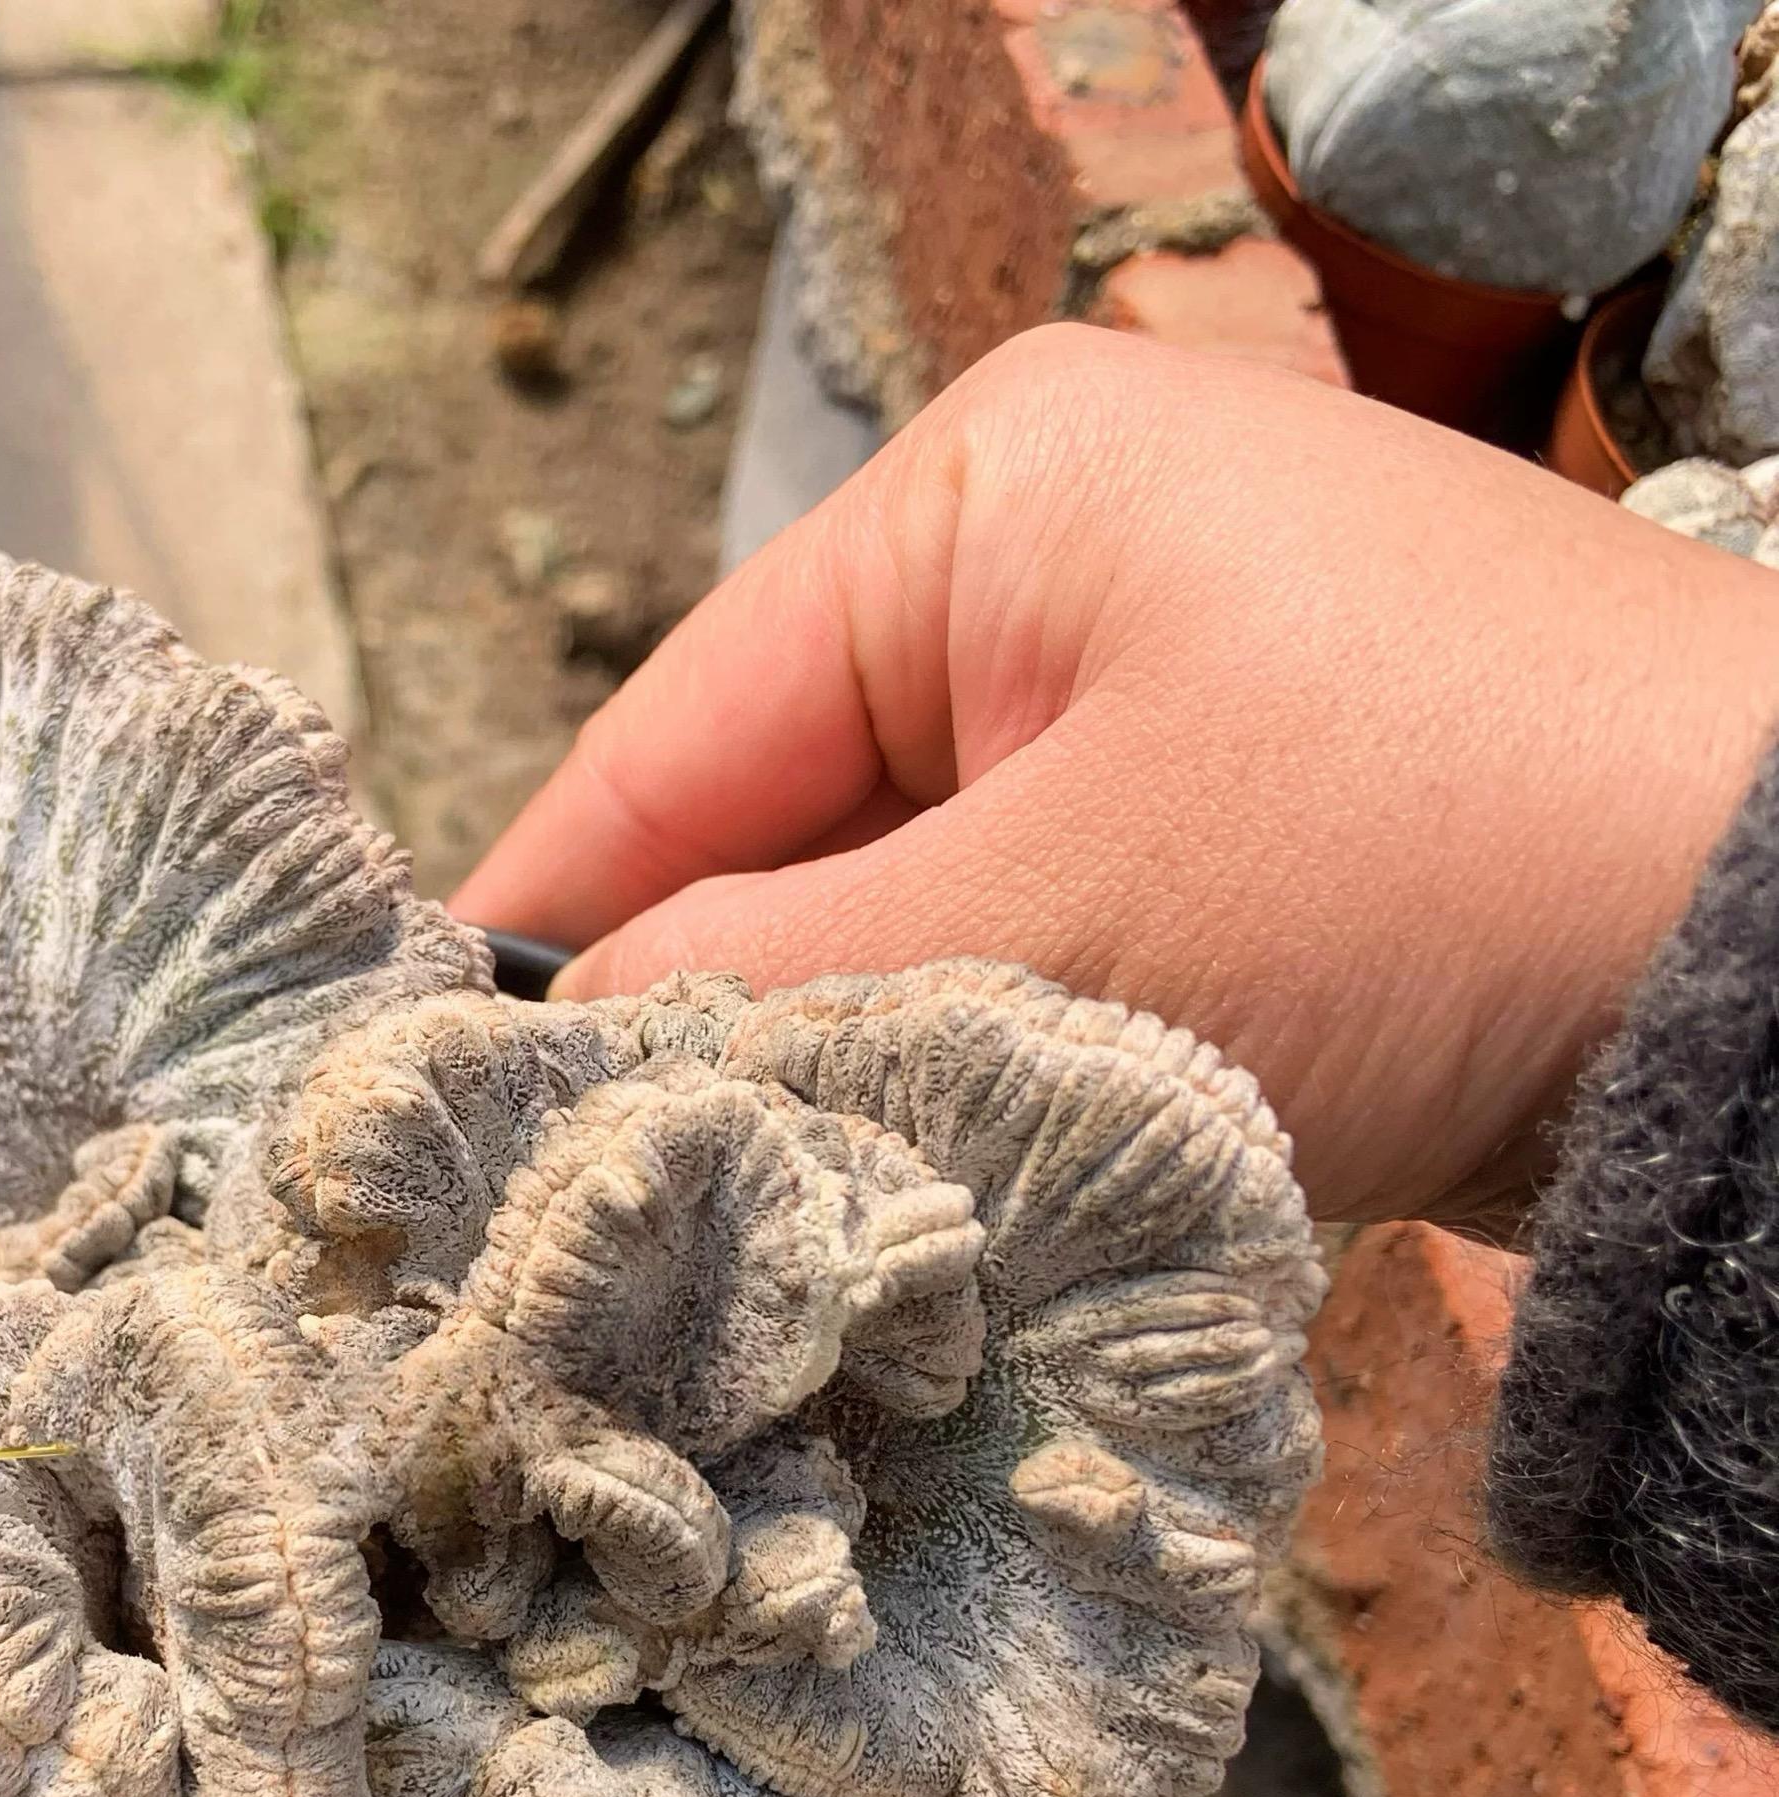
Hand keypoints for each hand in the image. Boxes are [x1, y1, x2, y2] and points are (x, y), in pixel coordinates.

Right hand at [449, 325, 1778, 1228]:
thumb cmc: (1427, 865)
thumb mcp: (1052, 921)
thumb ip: (764, 987)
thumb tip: (539, 1065)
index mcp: (984, 507)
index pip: (676, 730)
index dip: (540, 921)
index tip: (416, 1092)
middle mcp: (1051, 591)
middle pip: (779, 841)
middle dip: (699, 1029)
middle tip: (570, 1219)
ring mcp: (1146, 731)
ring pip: (894, 937)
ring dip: (832, 1084)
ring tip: (716, 1243)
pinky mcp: (1223, 869)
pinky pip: (1018, 987)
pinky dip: (956, 1098)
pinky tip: (883, 1218)